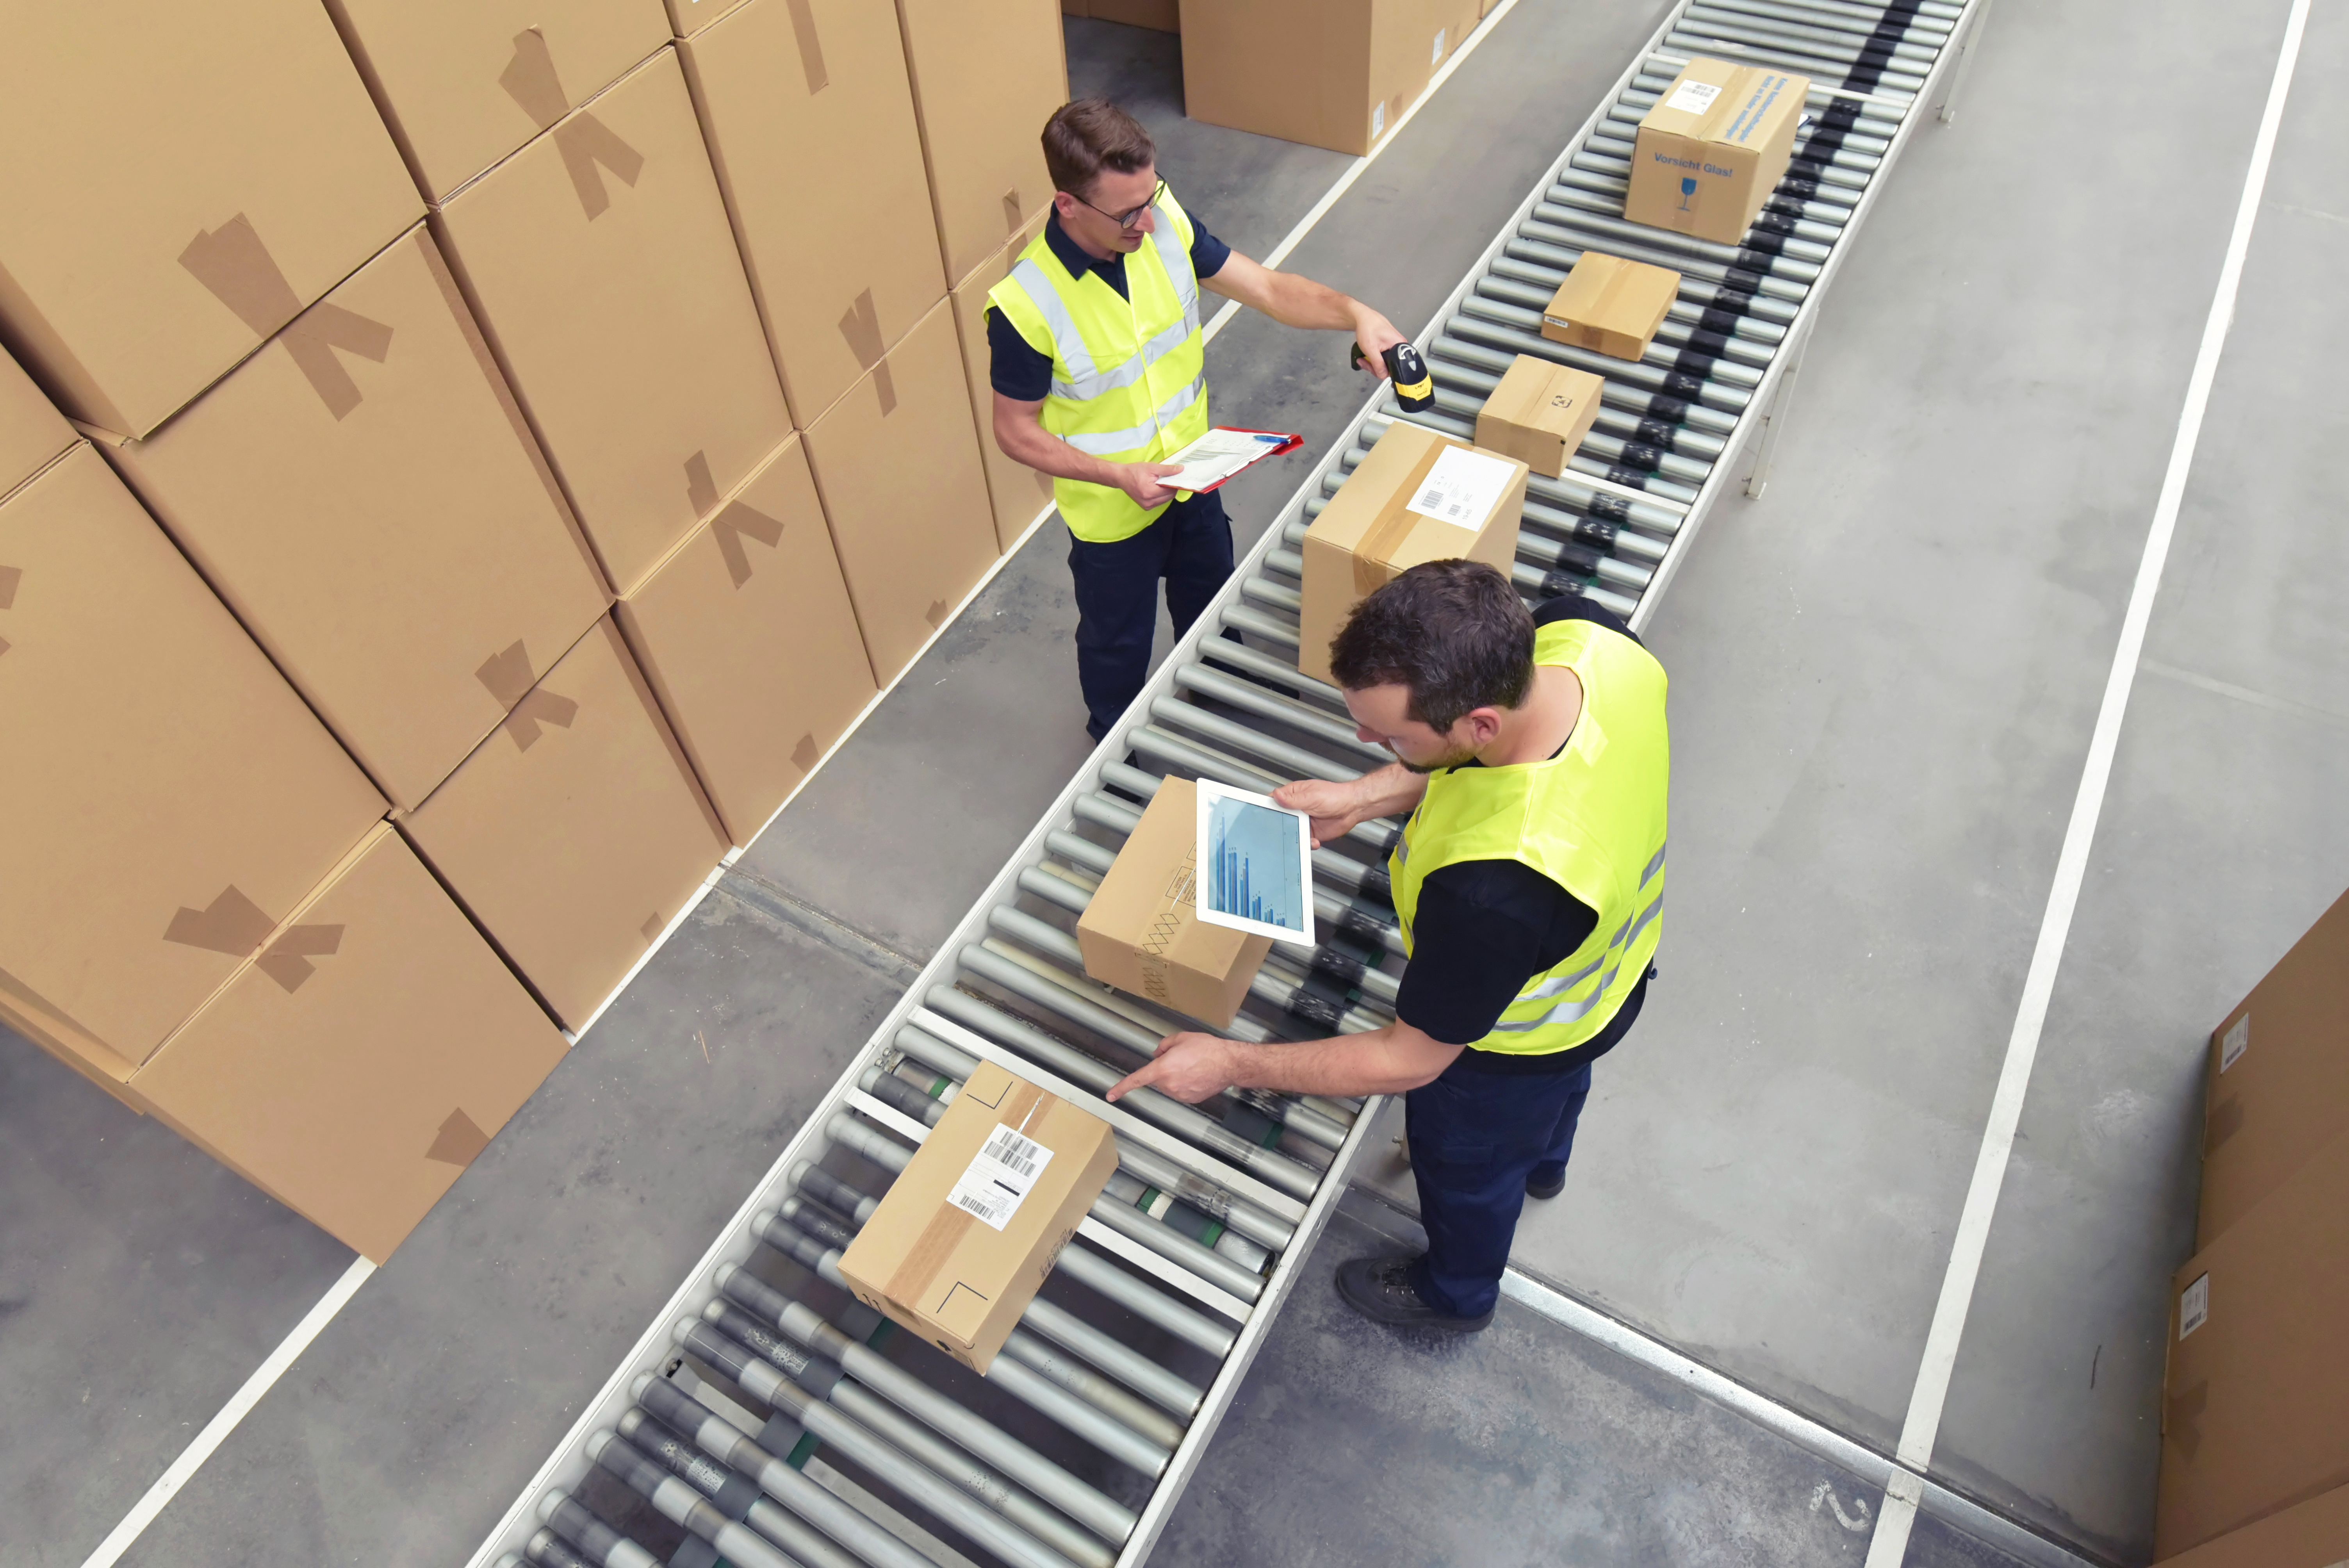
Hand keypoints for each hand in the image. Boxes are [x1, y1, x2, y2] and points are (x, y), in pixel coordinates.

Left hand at [1107, 1031, 1236, 1104]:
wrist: (1229, 1063)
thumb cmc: (1207, 1049)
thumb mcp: (1181, 1038)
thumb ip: (1163, 1046)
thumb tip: (1157, 1054)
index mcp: (1163, 1069)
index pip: (1137, 1079)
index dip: (1122, 1088)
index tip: (1111, 1095)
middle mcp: (1169, 1084)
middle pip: (1158, 1078)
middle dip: (1165, 1069)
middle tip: (1183, 1059)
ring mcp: (1180, 1094)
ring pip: (1169, 1085)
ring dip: (1176, 1077)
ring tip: (1194, 1066)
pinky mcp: (1190, 1099)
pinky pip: (1181, 1091)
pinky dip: (1186, 1084)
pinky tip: (1199, 1075)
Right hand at [1115, 461, 1184, 508]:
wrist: (1121, 477)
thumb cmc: (1134, 471)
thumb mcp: (1152, 467)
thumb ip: (1167, 470)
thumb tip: (1181, 469)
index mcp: (1150, 492)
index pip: (1170, 490)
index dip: (1175, 483)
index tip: (1176, 476)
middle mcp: (1149, 502)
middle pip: (1169, 496)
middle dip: (1171, 487)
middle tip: (1168, 478)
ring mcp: (1147, 506)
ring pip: (1165, 500)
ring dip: (1166, 492)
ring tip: (1160, 482)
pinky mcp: (1146, 507)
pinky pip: (1159, 502)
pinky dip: (1161, 495)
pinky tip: (1156, 488)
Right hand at [1273, 777, 1368, 848]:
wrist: (1352, 808)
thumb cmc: (1335, 796)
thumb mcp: (1312, 796)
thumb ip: (1293, 799)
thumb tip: (1276, 795)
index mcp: (1292, 795)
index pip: (1274, 801)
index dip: (1266, 808)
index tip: (1262, 815)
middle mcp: (1295, 809)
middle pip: (1278, 819)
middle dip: (1278, 826)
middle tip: (1281, 830)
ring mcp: (1302, 822)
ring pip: (1289, 832)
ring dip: (1292, 837)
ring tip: (1298, 837)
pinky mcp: (1310, 833)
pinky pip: (1302, 841)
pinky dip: (1305, 844)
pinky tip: (1312, 841)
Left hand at [1351, 310, 1407, 378]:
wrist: (1362, 317)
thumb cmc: (1367, 327)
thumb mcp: (1371, 349)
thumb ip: (1378, 364)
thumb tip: (1383, 375)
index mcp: (1399, 346)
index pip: (1394, 367)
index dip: (1382, 370)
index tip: (1372, 368)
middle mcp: (1399, 346)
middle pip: (1389, 366)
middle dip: (1374, 366)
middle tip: (1364, 361)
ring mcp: (1394, 345)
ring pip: (1384, 362)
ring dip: (1372, 362)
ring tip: (1363, 357)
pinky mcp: (1388, 344)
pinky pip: (1382, 356)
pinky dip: (1373, 357)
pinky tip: (1366, 354)